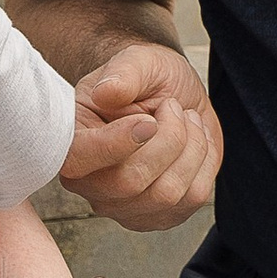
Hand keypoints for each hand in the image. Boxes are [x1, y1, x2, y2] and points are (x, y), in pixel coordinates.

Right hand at [58, 40, 220, 230]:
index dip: (116, 143)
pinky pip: (194, 198)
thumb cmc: (145, 79)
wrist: (173, 97)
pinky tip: (194, 143)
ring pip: (167, 193)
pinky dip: (204, 161)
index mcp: (71, 142)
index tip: (148, 119)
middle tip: (173, 107)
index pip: (78, 161)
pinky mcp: (159, 216)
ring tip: (185, 120)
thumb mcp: (136, 61)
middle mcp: (90, 183)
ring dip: (190, 146)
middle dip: (168, 138)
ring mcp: (124, 207)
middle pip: (130, 182)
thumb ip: (123, 73)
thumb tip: (107, 92)